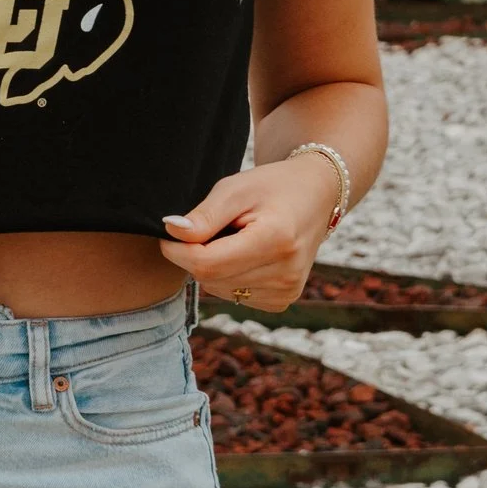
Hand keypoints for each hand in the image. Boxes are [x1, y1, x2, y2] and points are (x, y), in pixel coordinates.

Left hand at [161, 152, 335, 311]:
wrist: (315, 196)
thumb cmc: (272, 187)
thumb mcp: (236, 189)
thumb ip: (204, 215)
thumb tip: (172, 232)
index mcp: (276, 240)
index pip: (207, 263)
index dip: (179, 251)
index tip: (171, 233)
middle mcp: (286, 273)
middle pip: (210, 279)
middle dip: (197, 255)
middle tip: (212, 227)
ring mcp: (287, 291)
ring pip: (218, 290)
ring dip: (213, 266)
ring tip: (235, 238)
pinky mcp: (282, 301)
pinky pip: (234, 295)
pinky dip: (229, 276)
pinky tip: (245, 255)